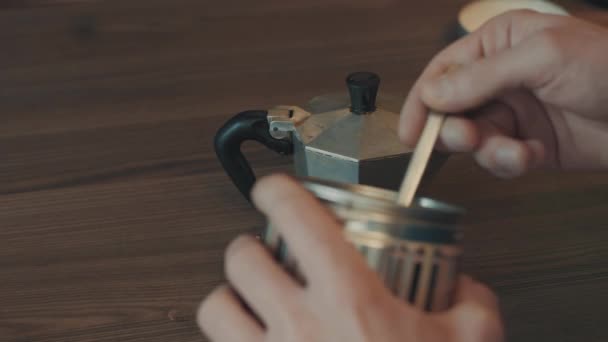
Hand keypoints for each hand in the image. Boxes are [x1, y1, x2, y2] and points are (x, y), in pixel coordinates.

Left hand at [197, 174, 503, 341]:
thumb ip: (474, 306)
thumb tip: (468, 288)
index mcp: (348, 298)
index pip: (297, 217)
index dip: (277, 189)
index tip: (273, 188)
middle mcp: (298, 326)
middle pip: (241, 257)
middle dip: (250, 246)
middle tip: (267, 253)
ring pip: (214, 306)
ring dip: (228, 296)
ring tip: (248, 299)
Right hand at [400, 10, 607, 177]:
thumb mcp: (542, 58)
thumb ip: (481, 77)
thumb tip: (432, 92)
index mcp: (498, 44)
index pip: (443, 72)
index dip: (422, 102)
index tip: (410, 131)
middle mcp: (500, 79)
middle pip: (451, 110)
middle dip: (455, 130)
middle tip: (465, 138)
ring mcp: (514, 114)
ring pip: (474, 140)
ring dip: (489, 151)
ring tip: (513, 152)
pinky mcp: (527, 144)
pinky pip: (499, 159)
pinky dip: (511, 162)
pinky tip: (532, 155)